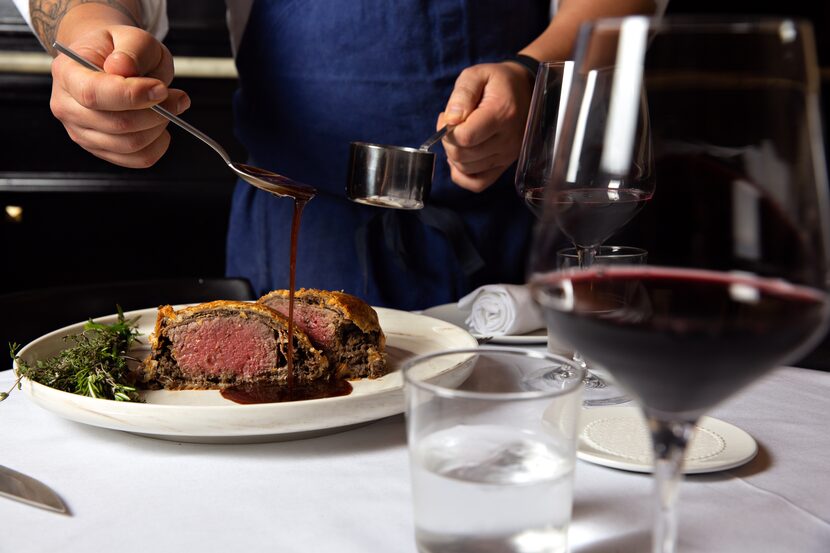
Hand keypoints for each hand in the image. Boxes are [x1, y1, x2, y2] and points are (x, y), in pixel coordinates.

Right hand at [49, 25, 188, 167]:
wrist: (109, 62)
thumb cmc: (120, 51)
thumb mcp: (131, 37)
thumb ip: (132, 49)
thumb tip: (123, 67)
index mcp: (67, 73)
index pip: (94, 94)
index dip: (132, 95)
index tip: (161, 89)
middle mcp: (67, 106)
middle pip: (117, 124)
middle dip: (157, 112)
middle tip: (177, 96)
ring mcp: (81, 132)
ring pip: (130, 144)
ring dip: (160, 127)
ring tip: (169, 106)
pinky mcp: (101, 150)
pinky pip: (138, 159)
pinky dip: (159, 144)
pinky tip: (160, 125)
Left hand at [438, 62, 532, 191]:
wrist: (523, 90)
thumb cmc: (497, 82)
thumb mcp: (476, 75)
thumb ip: (462, 94)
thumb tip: (451, 120)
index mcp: (501, 114)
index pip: (465, 137)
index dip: (447, 130)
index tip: (448, 117)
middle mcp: (508, 140)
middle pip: (463, 156)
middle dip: (448, 141)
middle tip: (452, 125)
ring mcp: (507, 156)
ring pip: (466, 169)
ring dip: (454, 155)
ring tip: (460, 135)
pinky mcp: (504, 166)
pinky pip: (477, 184)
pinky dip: (462, 175)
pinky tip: (461, 157)